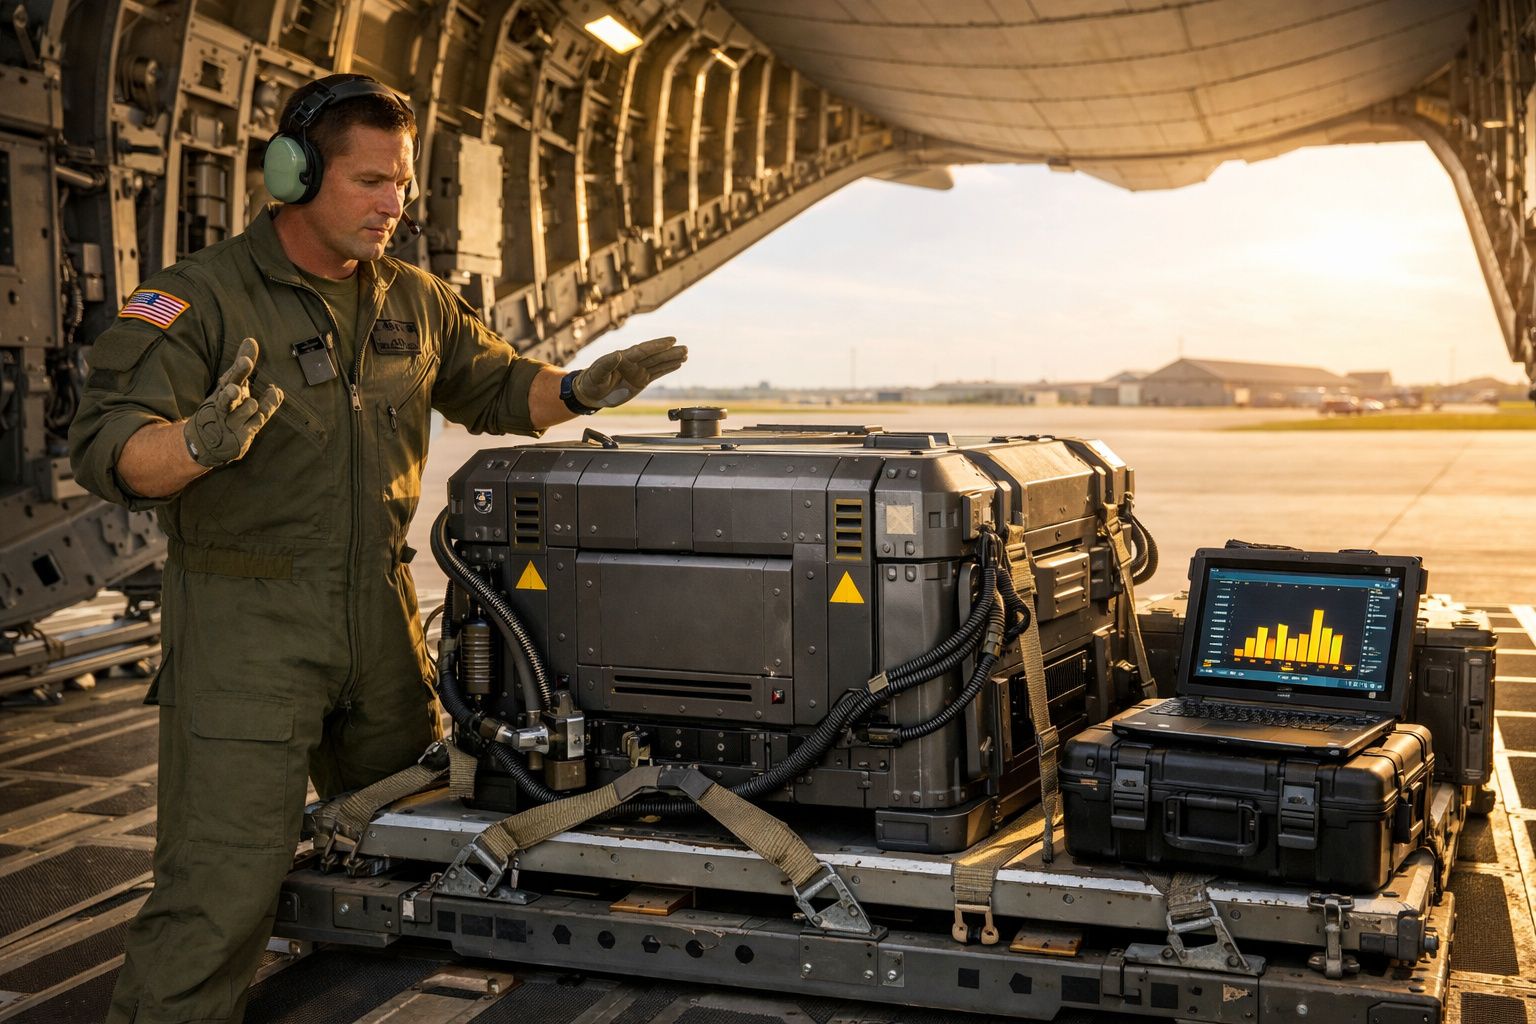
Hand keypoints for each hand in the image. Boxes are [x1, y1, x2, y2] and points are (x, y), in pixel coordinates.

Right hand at [183, 337, 283, 467]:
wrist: (202, 443)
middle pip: (229, 396)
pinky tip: (269, 400)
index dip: (239, 370)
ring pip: (250, 407)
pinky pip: (259, 420)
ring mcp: (230, 423)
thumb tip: (251, 340)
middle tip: (235, 389)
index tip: (246, 360)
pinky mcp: (239, 438)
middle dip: (232, 392)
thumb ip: (241, 366)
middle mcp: (223, 406)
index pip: (231, 378)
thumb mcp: (230, 385)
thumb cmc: (222, 409)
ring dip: (252, 405)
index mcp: (220, 391)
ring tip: (247, 406)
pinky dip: (265, 409)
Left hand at [571, 336, 686, 409]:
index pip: (643, 350)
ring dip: (672, 359)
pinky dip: (667, 368)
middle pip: (655, 355)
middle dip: (670, 352)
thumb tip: (618, 355)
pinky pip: (657, 373)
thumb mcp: (596, 373)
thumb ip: (606, 364)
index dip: (657, 345)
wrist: (590, 393)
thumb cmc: (591, 381)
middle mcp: (633, 362)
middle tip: (684, 348)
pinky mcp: (640, 381)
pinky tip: (677, 364)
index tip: (670, 341)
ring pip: (658, 363)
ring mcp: (638, 371)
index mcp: (624, 358)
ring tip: (686, 354)